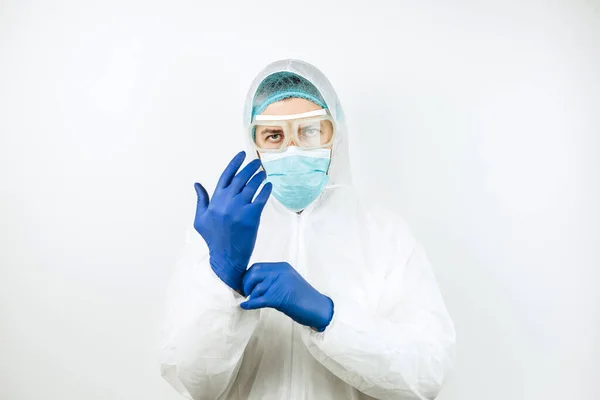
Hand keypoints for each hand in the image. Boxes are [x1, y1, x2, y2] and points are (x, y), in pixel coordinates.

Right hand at [194, 151, 271, 292]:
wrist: (225, 257)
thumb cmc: (213, 239)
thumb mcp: (200, 219)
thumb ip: (201, 200)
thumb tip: (196, 184)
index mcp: (215, 200)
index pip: (226, 175)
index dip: (235, 163)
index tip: (242, 154)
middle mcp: (227, 201)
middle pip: (241, 178)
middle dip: (250, 167)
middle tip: (257, 162)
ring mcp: (240, 208)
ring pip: (252, 186)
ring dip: (259, 177)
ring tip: (263, 172)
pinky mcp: (252, 216)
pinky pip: (261, 198)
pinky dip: (266, 190)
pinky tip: (269, 185)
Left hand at [240, 262, 333, 331]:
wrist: (318, 308)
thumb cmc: (303, 298)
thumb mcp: (287, 282)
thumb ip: (273, 279)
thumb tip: (252, 285)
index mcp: (282, 267)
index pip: (257, 267)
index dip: (247, 276)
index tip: (245, 286)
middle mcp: (281, 272)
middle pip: (254, 274)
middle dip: (245, 284)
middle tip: (245, 294)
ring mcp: (281, 283)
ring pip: (256, 288)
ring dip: (250, 297)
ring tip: (249, 301)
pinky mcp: (280, 297)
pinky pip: (259, 300)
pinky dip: (250, 304)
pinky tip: (245, 306)